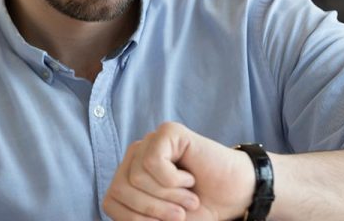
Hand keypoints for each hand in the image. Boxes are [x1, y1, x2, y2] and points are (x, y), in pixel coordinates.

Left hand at [103, 122, 254, 220]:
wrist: (234, 197)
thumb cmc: (198, 210)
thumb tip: (118, 214)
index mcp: (129, 178)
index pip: (110, 202)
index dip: (134, 220)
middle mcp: (136, 156)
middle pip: (120, 189)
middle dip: (152, 210)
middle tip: (180, 213)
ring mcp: (151, 141)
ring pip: (136, 176)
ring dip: (168, 196)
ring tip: (189, 197)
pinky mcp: (168, 131)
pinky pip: (153, 161)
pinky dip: (173, 180)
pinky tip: (189, 178)